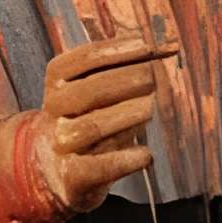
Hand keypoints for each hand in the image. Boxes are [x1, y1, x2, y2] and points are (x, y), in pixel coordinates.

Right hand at [33, 35, 174, 214]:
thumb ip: (125, 66)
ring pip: (92, 127)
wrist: (58, 167)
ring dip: (127, 115)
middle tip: (154, 78)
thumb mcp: (99, 86)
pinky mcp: (75, 176)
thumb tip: (166, 46)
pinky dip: (126, 160)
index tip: (150, 47)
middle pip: (90, 91)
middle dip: (127, 81)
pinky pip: (99, 167)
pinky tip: (146, 154)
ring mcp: (62, 143)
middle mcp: (55, 109)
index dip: (119, 50)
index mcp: (58, 79)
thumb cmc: (90, 116)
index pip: (86, 59)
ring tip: (150, 109)